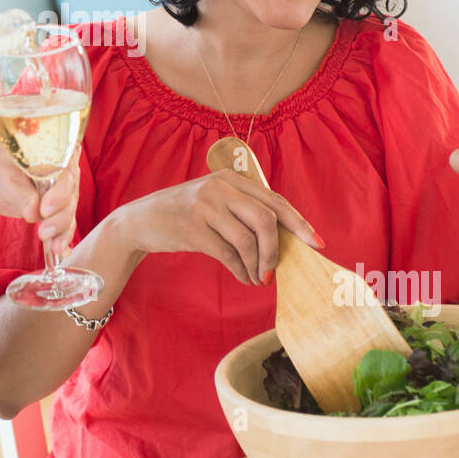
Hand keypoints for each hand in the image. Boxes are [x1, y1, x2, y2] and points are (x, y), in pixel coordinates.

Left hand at [0, 143, 79, 254]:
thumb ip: (19, 192)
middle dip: (60, 216)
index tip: (45, 209)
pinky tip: (60, 250)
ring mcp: (60, 190)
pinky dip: (62, 237)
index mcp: (53, 151)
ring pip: (68, 211)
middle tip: (44, 231)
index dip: (60, 192)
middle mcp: (62, 169)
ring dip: (62, 230)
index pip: (65, 172)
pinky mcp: (53, 208)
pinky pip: (63, 223)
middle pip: (70, 194)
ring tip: (53, 247)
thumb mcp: (1, 176)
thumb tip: (34, 212)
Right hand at [114, 169, 321, 285]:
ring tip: (258, 278)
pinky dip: (241, 269)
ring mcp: (205, 205)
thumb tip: (284, 241)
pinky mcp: (192, 227)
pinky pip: (227, 253)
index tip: (317, 243)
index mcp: (231, 178)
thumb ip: (244, 212)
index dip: (299, 223)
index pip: (275, 201)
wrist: (141, 220)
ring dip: (258, 264)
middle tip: (275, 272)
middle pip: (266, 219)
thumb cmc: (186, 214)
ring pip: (248, 239)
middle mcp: (220, 187)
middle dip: (276, 250)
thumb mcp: (216, 202)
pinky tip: (243, 278)